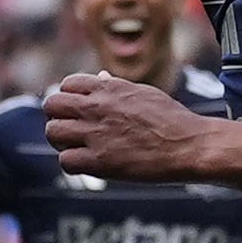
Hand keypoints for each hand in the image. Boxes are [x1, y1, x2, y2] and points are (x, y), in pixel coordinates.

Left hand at [46, 73, 216, 183]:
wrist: (190, 146)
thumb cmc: (172, 120)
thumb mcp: (144, 93)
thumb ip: (116, 87)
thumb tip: (100, 78)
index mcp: (108, 88)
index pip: (67, 85)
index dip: (69, 99)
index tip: (79, 112)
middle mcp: (97, 108)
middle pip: (52, 106)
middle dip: (58, 118)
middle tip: (72, 130)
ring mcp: (96, 134)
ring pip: (53, 132)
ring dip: (62, 141)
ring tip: (79, 148)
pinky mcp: (99, 161)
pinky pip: (65, 161)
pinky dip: (73, 164)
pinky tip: (89, 164)